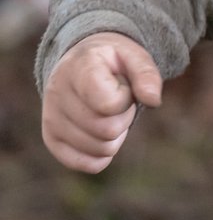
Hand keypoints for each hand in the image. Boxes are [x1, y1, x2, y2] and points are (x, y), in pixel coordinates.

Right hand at [41, 32, 162, 172]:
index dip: (126, 98)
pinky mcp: (52, 140)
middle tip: (118, 99)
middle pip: (108, 130)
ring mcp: (51, 120)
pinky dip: (105, 152)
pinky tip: (102, 130)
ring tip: (107, 111)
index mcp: (78, 69)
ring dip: (116, 133)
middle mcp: (57, 94)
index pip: (109, 105)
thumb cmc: (113, 61)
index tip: (122, 85)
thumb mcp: (134, 55)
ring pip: (102, 149)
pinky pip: (90, 164)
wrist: (81, 63)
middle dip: (124, 116)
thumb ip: (147, 74)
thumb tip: (153, 101)